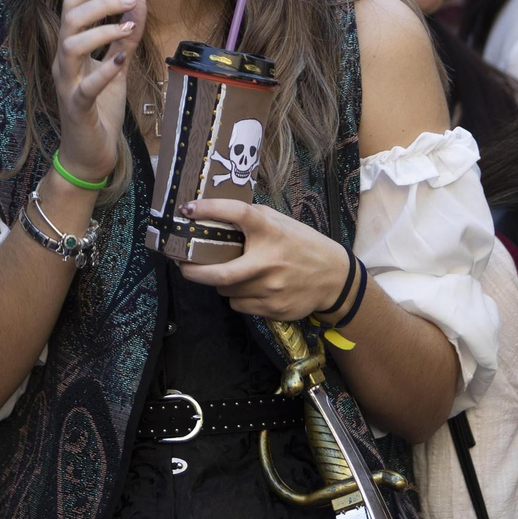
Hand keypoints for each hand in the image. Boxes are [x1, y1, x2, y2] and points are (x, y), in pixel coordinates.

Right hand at [51, 0, 146, 182]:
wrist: (90, 154)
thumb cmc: (100, 109)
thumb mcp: (118, 66)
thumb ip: (127, 35)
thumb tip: (139, 0)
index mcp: (70, 50)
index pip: (71, 7)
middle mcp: (63, 63)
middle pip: (69, 19)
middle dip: (99, 3)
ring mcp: (67, 85)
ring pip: (70, 46)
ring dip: (100, 31)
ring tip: (126, 28)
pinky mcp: (77, 108)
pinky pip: (85, 87)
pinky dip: (103, 71)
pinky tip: (121, 60)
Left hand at [178, 198, 351, 319]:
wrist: (335, 279)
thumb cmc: (303, 246)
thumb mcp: (283, 223)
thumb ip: (254, 218)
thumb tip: (216, 212)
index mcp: (271, 231)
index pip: (238, 213)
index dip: (210, 209)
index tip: (187, 209)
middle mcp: (269, 261)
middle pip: (220, 274)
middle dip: (193, 272)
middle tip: (182, 266)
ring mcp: (271, 289)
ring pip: (226, 290)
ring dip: (221, 283)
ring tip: (233, 274)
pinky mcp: (273, 309)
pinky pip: (239, 305)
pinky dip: (237, 296)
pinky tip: (252, 288)